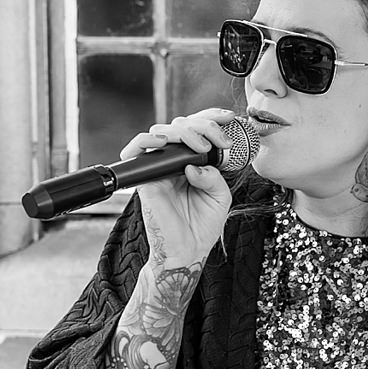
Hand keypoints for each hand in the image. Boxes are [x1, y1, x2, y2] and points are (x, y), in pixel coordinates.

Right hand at [121, 108, 238, 265]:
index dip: (210, 119)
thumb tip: (195, 164)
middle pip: (181, 126)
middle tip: (219, 140)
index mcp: (193, 163)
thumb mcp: (220, 196)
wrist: (187, 251)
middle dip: (203, 125)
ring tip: (201, 146)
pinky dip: (148, 140)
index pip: (197, 131)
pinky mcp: (146, 178)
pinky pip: (138, 150)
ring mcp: (159, 168)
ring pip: (163, 132)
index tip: (228, 117)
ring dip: (185, 132)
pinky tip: (166, 143)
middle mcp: (175, 162)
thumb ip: (214, 175)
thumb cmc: (202, 227)